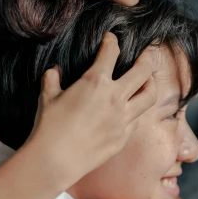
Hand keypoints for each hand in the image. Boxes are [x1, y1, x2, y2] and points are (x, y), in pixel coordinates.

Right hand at [24, 32, 156, 186]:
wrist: (55, 160)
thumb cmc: (49, 127)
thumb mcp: (47, 97)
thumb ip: (52, 79)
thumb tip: (55, 70)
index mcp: (95, 82)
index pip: (111, 52)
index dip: (112, 41)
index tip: (111, 39)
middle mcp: (115, 97)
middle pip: (143, 70)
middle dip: (147, 58)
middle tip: (147, 54)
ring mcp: (123, 118)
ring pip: (149, 96)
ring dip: (151, 85)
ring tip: (148, 81)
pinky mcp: (124, 137)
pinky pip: (137, 119)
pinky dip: (137, 110)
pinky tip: (132, 110)